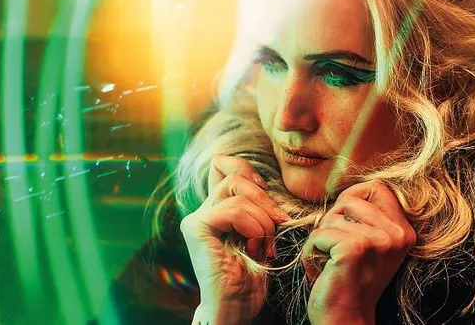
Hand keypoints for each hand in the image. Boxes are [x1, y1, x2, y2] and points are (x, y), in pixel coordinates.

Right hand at [180, 155, 290, 324]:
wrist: (236, 308)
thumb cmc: (251, 276)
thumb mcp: (262, 233)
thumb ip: (258, 207)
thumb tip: (264, 182)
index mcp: (217, 209)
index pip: (224, 166)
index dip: (248, 171)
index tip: (267, 195)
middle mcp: (203, 210)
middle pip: (236, 174)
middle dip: (265, 198)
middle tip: (279, 225)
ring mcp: (197, 218)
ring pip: (237, 189)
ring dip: (263, 218)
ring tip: (265, 245)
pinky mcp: (196, 228)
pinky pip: (233, 209)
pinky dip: (253, 225)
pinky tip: (255, 246)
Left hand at [302, 180, 415, 324]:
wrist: (346, 320)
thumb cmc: (349, 280)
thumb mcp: (369, 243)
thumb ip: (366, 216)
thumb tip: (348, 189)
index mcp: (404, 230)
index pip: (377, 186)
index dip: (353, 198)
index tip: (347, 225)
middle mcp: (397, 234)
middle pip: (351, 198)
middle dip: (334, 220)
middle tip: (337, 249)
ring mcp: (378, 240)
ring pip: (332, 216)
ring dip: (322, 238)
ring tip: (332, 262)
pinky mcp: (355, 248)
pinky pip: (319, 233)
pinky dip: (312, 251)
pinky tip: (324, 269)